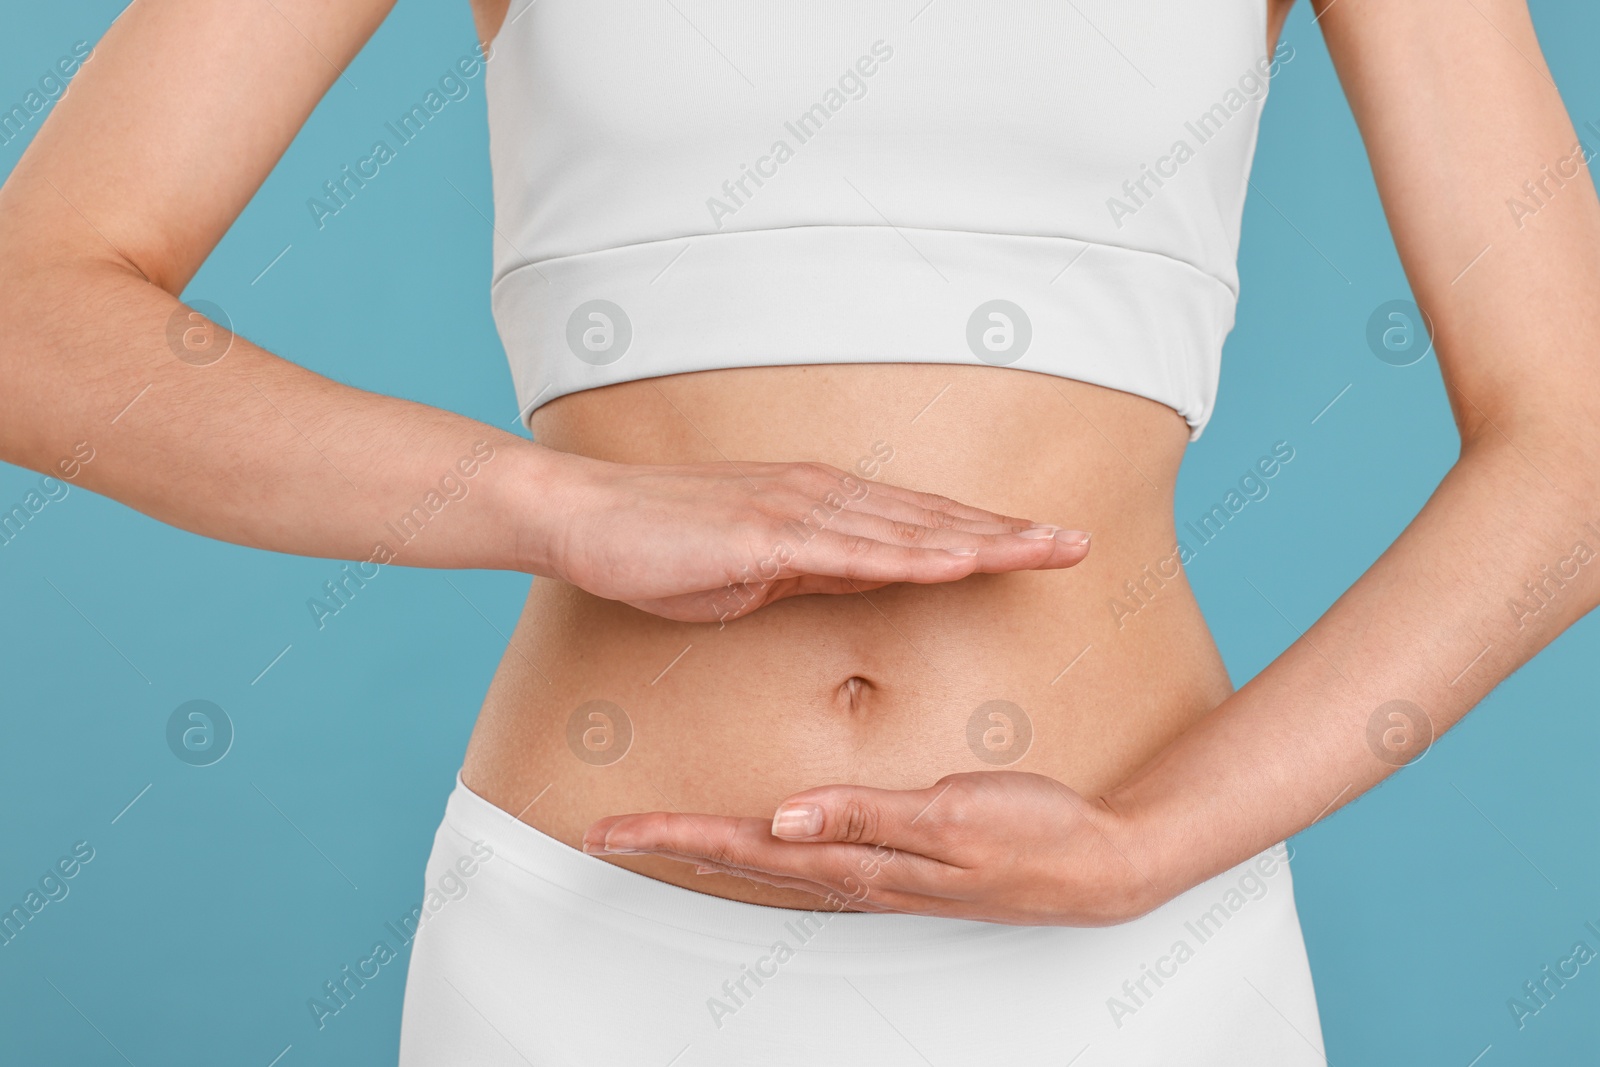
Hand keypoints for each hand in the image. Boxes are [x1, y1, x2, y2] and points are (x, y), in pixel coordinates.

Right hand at [530, 452, 1090, 621]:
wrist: (588, 518)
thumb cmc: (665, 548)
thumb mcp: (759, 572)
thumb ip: (821, 570)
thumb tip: (875, 577)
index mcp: (824, 507)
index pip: (923, 524)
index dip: (989, 535)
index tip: (1045, 546)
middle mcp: (822, 497)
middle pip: (934, 520)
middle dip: (1011, 533)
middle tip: (1081, 543)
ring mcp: (797, 511)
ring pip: (910, 530)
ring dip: (984, 540)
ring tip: (1047, 550)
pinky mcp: (765, 535)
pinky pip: (853, 551)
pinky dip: (913, 556)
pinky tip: (961, 562)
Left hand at [581, 771, 1162, 924]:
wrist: (1104, 864)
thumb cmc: (1038, 836)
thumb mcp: (956, 817)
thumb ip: (869, 815)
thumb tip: (784, 816)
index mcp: (863, 859)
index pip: (748, 847)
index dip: (677, 837)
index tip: (614, 830)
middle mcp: (859, 871)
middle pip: (745, 859)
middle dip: (673, 845)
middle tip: (608, 833)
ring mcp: (880, 871)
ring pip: (774, 860)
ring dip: (711, 846)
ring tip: (661, 832)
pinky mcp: (903, 859)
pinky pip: (815, 855)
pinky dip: (769, 843)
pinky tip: (764, 832)